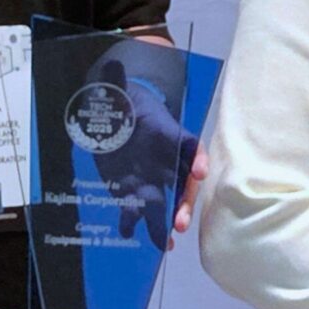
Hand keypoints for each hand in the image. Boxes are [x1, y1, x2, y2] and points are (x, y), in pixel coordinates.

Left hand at [86, 44, 202, 245]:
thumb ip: (113, 82)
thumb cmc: (120, 101)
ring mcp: (149, 177)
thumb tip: (110, 66)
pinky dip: (136, 224)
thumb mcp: (114, 90)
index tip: (198, 171)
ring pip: (164, 202)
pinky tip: (136, 237)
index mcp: (165, 133)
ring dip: (166, 222)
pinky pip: (137, 209)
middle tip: (180, 222)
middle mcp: (163, 159)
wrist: (111, 116)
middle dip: (183, 202)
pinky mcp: (130, 190)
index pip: (187, 145)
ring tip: (166, 243)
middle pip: (181, 183)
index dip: (194, 157)